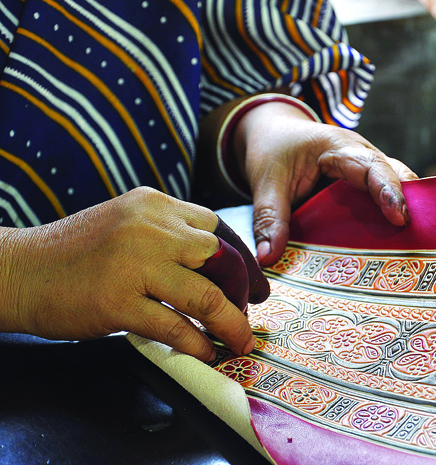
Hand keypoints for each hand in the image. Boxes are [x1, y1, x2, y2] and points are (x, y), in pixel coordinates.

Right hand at [0, 187, 254, 360]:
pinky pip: (175, 327)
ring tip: (239, 340)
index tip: (252, 285)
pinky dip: (198, 343)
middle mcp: (149, 227)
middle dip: (241, 290)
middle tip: (246, 313)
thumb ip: (167, 234)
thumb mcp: (126, 224)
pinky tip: (206, 352)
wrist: (19, 270)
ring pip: (206, 295)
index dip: (241, 260)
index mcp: (154, 204)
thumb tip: (217, 264)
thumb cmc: (75, 253)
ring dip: (230, 323)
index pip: (216, 228)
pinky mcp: (117, 302)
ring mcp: (134, 264)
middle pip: (220, 258)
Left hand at [234, 101, 418, 265]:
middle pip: (395, 175)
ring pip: (396, 187)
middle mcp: (361, 155)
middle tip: (419, 235)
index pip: (371, 166)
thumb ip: (268, 218)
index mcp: (338, 147)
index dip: (387, 190)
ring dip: (404, 212)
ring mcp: (367, 171)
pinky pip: (383, 200)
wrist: (274, 132)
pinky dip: (390, 219)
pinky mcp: (364, 188)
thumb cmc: (274, 149)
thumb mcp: (265, 182)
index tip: (398, 218)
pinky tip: (395, 246)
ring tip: (417, 244)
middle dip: (408, 202)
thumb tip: (268, 258)